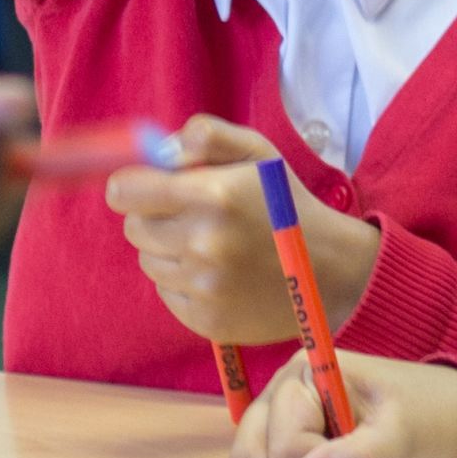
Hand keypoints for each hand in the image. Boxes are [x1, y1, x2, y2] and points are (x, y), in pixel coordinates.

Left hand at [105, 120, 378, 346]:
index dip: (133, 186)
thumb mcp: (258, 153)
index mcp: (214, 195)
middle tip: (191, 215)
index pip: (124, 192)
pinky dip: (184, 283)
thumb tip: (160, 152)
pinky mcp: (205, 321)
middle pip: (133, 228)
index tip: (149, 187)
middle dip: (154, 217)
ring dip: (170, 251)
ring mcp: (204, 287)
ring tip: (213, 246)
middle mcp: (204, 244)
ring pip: (149, 261)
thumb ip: (207, 135)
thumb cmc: (288, 206)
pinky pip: (167, 293)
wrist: (332, 272)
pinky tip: (219, 274)